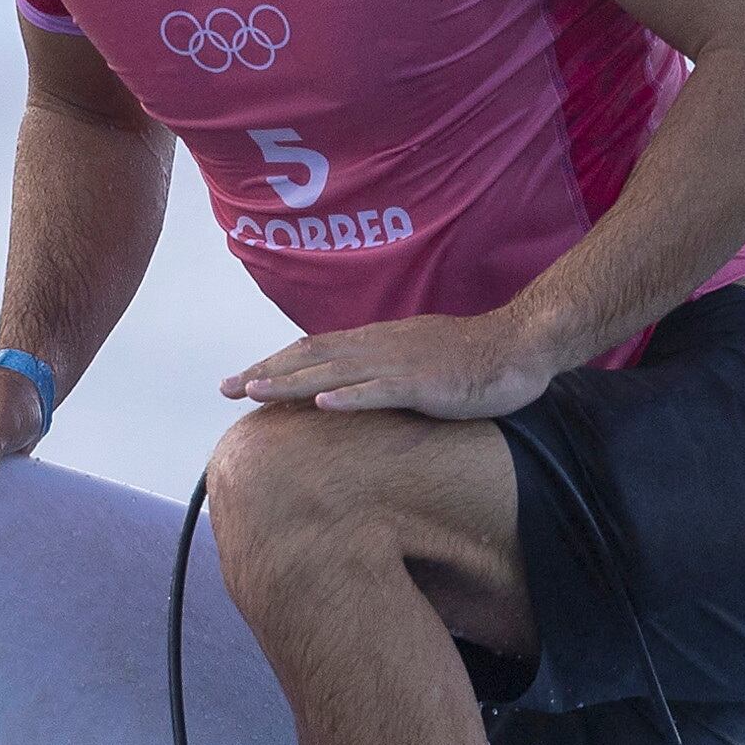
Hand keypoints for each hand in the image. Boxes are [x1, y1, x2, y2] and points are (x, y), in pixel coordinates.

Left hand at [223, 311, 565, 419]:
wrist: (521, 345)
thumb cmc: (475, 357)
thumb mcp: (419, 359)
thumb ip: (386, 370)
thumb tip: (356, 385)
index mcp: (378, 340)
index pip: (315, 348)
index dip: (276, 362)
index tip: (242, 379)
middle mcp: (380, 345)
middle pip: (311, 356)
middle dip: (266, 372)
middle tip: (224, 389)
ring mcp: (401, 363)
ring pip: (334, 371)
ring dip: (291, 382)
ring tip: (252, 392)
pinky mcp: (425, 384)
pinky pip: (381, 390)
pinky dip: (350, 396)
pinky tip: (322, 404)